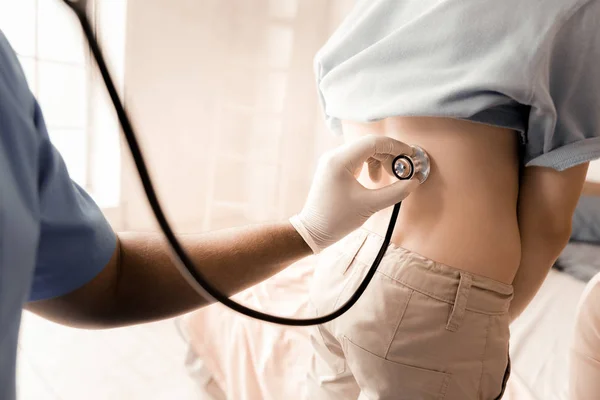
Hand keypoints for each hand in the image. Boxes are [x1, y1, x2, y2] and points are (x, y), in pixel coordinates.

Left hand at [290, 135, 420, 252]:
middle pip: (369, 144)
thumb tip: (413, 182)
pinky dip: (369, 165)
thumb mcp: (370, 205)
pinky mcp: (333, 169)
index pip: (374, 142)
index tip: (410, 155)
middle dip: (389, 155)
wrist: (312, 231)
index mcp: (340, 161)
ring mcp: (332, 161)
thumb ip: (395, 192)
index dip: (395, 147)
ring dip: (379, 160)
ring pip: (363, 151)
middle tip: (402, 170)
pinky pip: (356, 159)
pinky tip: (374, 180)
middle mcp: (334, 156)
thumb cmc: (336, 219)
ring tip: (387, 178)